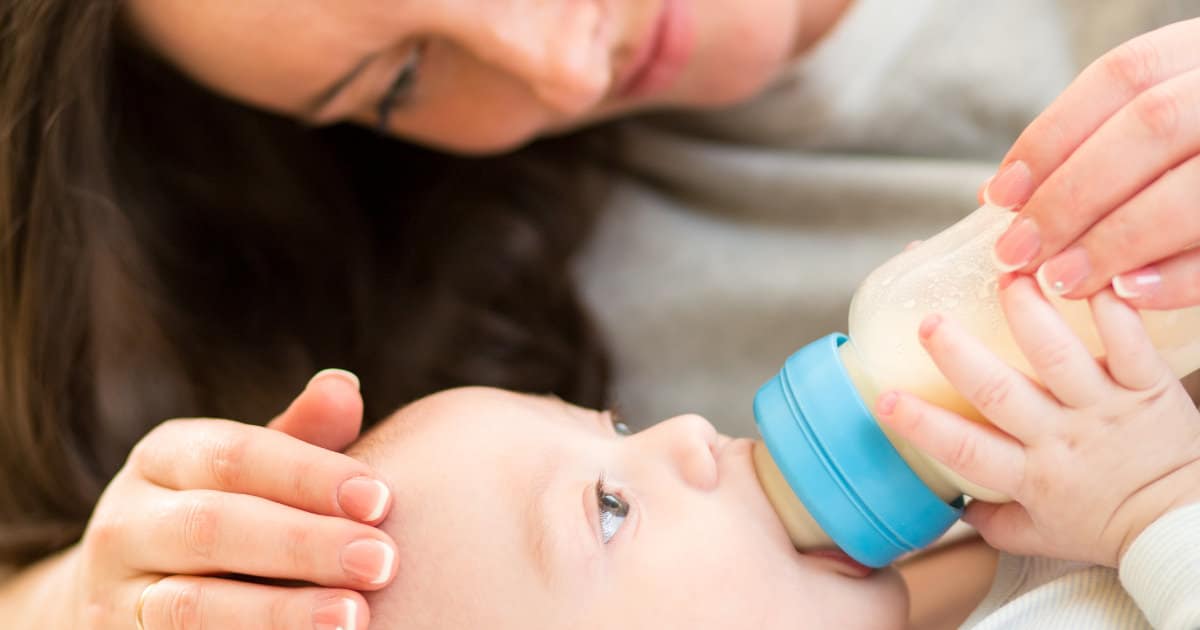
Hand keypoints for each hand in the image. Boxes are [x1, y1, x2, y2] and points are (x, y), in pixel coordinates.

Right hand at [68, 370, 392, 628]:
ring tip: (354, 617)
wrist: (135, 594)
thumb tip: (344, 386)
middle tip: (383, 561)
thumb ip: (302, 436)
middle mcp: (125, 521)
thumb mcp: (256, 471)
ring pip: (192, 606)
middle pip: (214, 528)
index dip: (309, 476)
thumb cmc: (230, 513)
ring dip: (279, 613)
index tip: (381, 499)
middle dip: (304, 544)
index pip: (235, 456)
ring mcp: (115, 594)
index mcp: (164, 457)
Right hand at [875, 276, 1199, 566]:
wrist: (1180, 526)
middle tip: (930, 322)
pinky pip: (1131, 347)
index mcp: (1028, 475)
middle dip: (961, 357)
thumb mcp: (1040, 536)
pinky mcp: (1148, 389)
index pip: (964, 449)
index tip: (885, 400)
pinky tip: (1092, 283)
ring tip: (1007, 280)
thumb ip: (991, 519)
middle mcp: (1060, 439)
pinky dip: (1114, 315)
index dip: (921, 425)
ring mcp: (1105, 410)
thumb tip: (951, 502)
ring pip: (1061, 359)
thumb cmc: (1110, 527)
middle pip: (1001, 393)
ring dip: (1030, 318)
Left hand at [984, 17, 1199, 308]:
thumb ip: (1094, 144)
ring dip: (1115, 241)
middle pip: (1150, 128)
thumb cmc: (1189, 151)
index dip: (1052, 137)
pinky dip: (1178, 275)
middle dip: (1071, 196)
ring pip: (1191, 189)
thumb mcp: (1157, 118)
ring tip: (1059, 280)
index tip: (1001, 197)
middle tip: (1017, 253)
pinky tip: (1126, 293)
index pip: (1121, 78)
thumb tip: (1000, 196)